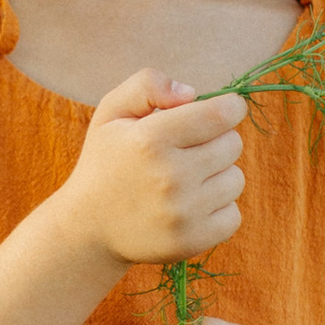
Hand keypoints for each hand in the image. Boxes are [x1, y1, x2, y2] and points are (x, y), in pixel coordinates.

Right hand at [56, 71, 246, 273]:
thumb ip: (147, 84)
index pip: (221, 114)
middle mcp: (169, 177)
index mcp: (150, 140)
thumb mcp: (112, 112)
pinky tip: (191, 206)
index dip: (228, 108)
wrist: (88, 229)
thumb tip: (192, 93)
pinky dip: (218, 209)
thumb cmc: (107, 162)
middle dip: (216, 141)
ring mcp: (183, 212)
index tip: (220, 112)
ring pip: (236, 179)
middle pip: (233, 144)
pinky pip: (234, 215)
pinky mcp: (193, 240)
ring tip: (187, 180)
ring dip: (218, 176)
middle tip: (188, 151)